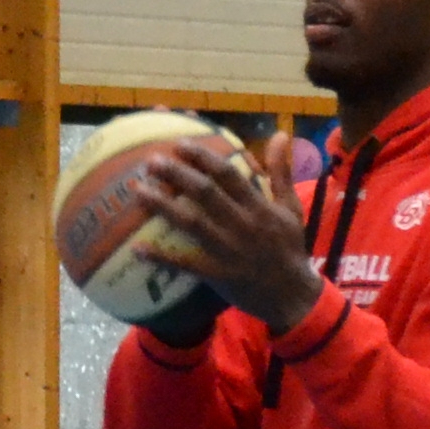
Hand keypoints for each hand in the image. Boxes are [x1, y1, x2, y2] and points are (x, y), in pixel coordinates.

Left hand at [128, 131, 324, 333]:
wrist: (292, 294)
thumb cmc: (289, 247)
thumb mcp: (291, 207)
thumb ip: (282, 172)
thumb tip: (281, 134)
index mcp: (259, 207)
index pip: (229, 176)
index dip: (204, 158)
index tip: (180, 143)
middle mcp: (242, 224)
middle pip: (206, 194)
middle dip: (178, 175)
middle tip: (151, 160)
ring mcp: (228, 250)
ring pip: (192, 224)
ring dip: (163, 206)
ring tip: (138, 189)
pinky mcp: (218, 274)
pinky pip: (186, 265)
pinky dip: (162, 257)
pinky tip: (137, 249)